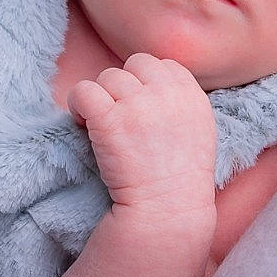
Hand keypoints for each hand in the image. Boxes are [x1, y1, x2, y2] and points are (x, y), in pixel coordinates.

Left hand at [66, 53, 216, 220]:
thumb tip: (149, 81)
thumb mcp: (198, 129)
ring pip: (107, 77)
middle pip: (134, 65)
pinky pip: (83, 91)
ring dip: (101, 99)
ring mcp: (138, 105)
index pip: (162, 64)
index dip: (146, 84)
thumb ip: (179, 101)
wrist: (166, 212)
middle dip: (123, 87)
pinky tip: (83, 124)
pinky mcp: (110, 120)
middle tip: (120, 117)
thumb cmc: (179, 180)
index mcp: (192, 95)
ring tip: (103, 127)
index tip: (140, 111)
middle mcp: (167, 94)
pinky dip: (77, 103)